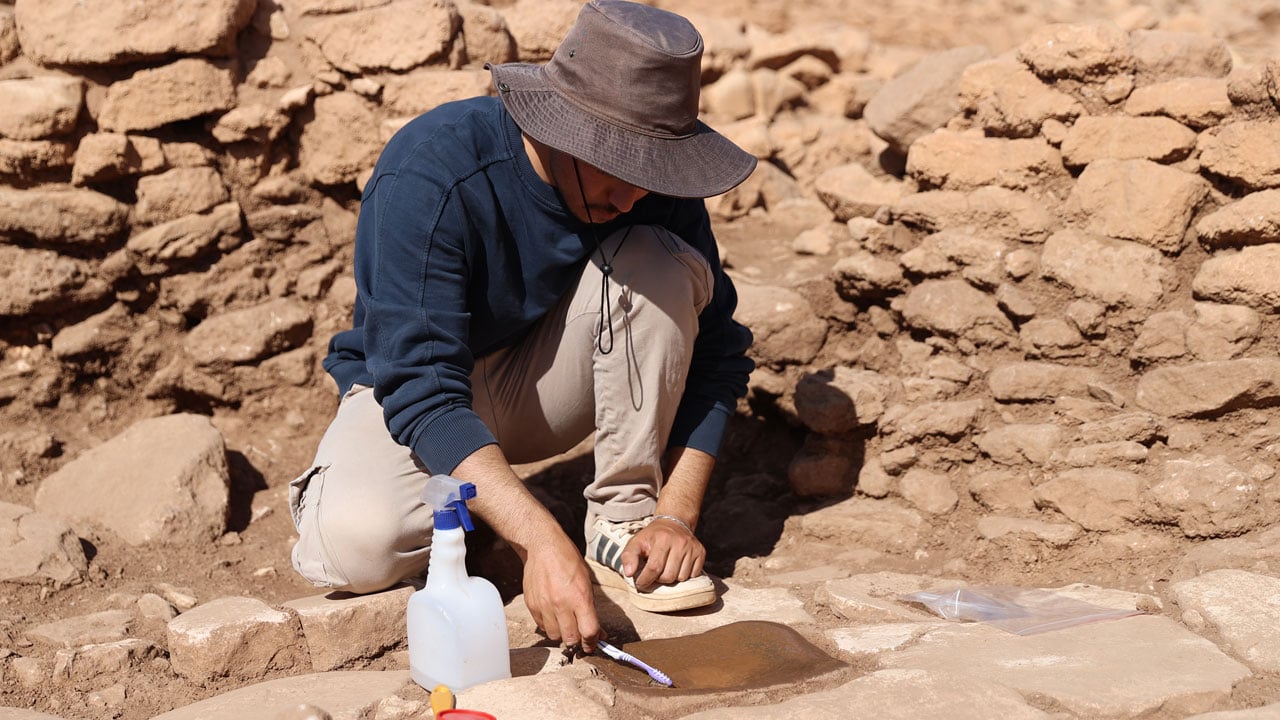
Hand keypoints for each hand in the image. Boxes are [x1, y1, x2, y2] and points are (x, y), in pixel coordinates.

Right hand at [519, 527, 604, 652]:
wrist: (543, 547)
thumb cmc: (568, 561)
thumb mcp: (587, 582)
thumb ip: (591, 608)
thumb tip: (597, 632)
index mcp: (579, 597)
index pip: (589, 631)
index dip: (593, 642)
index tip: (593, 644)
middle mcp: (561, 604)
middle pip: (570, 639)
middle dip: (578, 640)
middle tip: (581, 636)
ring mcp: (544, 606)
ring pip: (554, 636)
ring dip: (562, 634)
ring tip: (566, 623)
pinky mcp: (532, 605)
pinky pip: (541, 626)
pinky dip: (549, 625)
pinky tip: (553, 614)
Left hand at [620, 516, 705, 590]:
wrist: (673, 523)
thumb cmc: (652, 537)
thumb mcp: (636, 542)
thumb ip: (628, 556)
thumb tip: (629, 573)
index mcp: (662, 539)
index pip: (654, 568)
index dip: (645, 580)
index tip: (640, 583)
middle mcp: (680, 542)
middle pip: (668, 576)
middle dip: (658, 579)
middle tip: (655, 573)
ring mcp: (692, 547)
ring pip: (681, 578)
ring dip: (672, 578)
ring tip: (666, 568)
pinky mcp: (701, 552)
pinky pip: (693, 575)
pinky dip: (684, 575)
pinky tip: (678, 566)